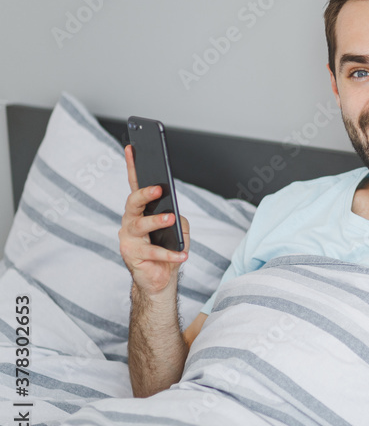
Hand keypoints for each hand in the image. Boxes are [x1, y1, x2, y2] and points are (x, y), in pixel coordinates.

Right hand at [118, 145, 188, 296]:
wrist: (159, 278)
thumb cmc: (168, 248)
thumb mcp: (177, 229)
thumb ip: (177, 217)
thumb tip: (173, 213)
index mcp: (141, 210)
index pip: (136, 184)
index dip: (132, 165)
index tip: (132, 147)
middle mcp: (130, 220)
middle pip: (133, 202)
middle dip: (144, 193)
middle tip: (157, 188)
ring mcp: (128, 238)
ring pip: (140, 225)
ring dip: (157, 221)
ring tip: (170, 219)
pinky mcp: (132, 255)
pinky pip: (153, 252)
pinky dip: (170, 254)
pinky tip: (182, 255)